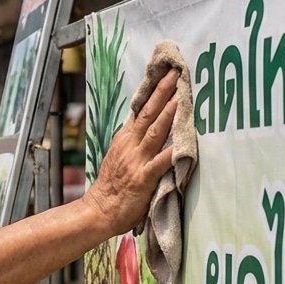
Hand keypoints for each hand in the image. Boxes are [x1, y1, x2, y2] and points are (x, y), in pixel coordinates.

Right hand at [87, 69, 177, 233]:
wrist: (99, 210)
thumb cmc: (112, 187)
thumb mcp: (119, 156)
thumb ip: (133, 141)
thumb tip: (148, 125)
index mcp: (124, 138)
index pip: (140, 108)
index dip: (153, 90)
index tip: (164, 74)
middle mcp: (130, 144)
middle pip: (148, 112)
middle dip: (163, 91)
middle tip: (176, 73)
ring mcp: (136, 160)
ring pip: (155, 130)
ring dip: (169, 111)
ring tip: (182, 94)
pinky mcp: (143, 177)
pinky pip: (161, 161)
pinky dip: (173, 151)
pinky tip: (185, 142)